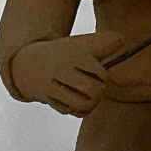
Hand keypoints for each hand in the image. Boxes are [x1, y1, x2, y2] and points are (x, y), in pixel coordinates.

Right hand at [10, 31, 125, 115]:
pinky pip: (69, 110)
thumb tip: (123, 40)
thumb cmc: (65, 54)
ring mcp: (54, 83)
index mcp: (75, 55)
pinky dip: (77, 110)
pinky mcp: (48, 97)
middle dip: (99, 92)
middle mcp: (63, 68)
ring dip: (90, 104)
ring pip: (82, 104)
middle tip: (95, 89)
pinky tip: (77, 103)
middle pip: (93, 91)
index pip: (100, 74)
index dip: (102, 77)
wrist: (28, 63)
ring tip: (89, 99)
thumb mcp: (84, 43)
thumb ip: (107, 41)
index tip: (96, 74)